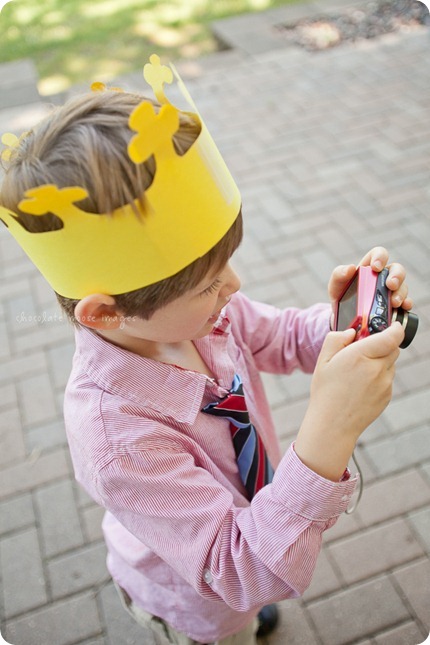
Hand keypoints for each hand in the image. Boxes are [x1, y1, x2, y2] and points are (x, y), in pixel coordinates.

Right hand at [295, 322, 403, 480]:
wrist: (332, 425)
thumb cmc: (325, 392)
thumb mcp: (322, 360)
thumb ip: (336, 339)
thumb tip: (352, 331)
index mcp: (360, 355)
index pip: (392, 336)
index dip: (395, 328)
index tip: (391, 325)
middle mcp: (376, 369)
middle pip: (393, 348)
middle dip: (382, 345)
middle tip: (364, 350)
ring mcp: (385, 383)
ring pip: (390, 364)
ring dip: (380, 362)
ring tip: (358, 374)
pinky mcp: (387, 395)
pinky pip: (387, 379)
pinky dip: (378, 377)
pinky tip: (360, 387)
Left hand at [328, 246, 412, 326]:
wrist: (342, 318)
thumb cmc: (340, 296)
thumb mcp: (335, 285)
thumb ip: (339, 274)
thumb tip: (350, 268)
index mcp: (369, 267)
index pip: (379, 254)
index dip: (380, 257)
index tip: (376, 267)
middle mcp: (383, 277)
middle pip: (397, 269)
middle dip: (396, 276)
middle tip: (390, 285)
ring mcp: (391, 292)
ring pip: (403, 286)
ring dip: (401, 293)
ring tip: (394, 302)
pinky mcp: (394, 306)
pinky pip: (406, 303)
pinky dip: (407, 304)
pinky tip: (404, 307)